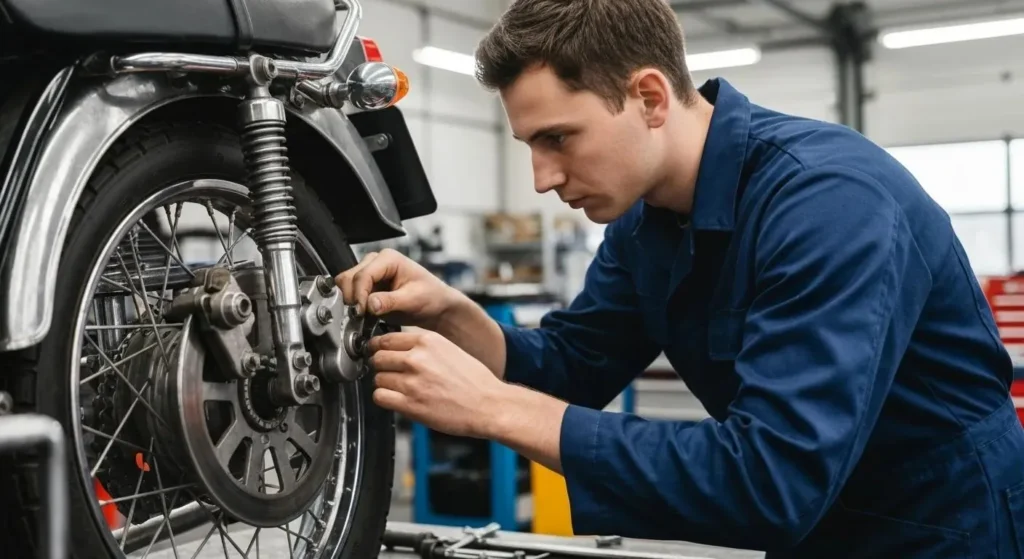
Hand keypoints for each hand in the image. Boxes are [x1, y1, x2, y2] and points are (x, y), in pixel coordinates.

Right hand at [335, 248, 459, 328]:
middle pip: (349, 277)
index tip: (362, 311)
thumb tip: (370, 304)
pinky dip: (354, 306)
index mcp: (388, 258)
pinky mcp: (368, 288)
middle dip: (353, 298)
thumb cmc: (431, 297)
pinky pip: (351, 295)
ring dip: (351, 301)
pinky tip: (365, 316)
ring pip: (346, 285)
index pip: (363, 275)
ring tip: (364, 316)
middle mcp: (376, 262)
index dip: (359, 294)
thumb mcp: (413, 299)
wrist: (436, 307)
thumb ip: (390, 301)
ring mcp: (370, 274)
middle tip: (361, 315)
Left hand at [368, 329, 508, 438]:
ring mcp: (412, 382)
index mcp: (427, 341)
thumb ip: (422, 346)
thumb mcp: (449, 349)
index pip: (385, 339)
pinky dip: (384, 399)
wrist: (489, 404)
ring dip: (384, 384)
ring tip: (400, 389)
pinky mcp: (410, 404)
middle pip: (378, 358)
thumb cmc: (474, 380)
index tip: (378, 354)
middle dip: (381, 366)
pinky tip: (397, 399)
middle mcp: (417, 358)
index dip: (379, 348)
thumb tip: (397, 348)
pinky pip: (380, 397)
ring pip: (377, 378)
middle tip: (390, 373)